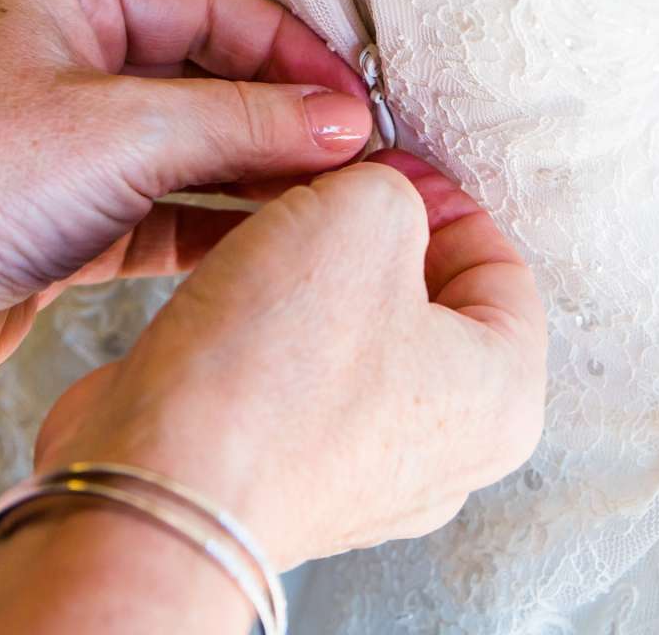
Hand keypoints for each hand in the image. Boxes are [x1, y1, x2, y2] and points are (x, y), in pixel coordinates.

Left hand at [0, 0, 374, 402]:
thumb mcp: (122, 131)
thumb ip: (244, 121)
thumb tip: (345, 123)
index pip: (210, 2)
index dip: (291, 50)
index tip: (359, 98)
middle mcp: (60, 59)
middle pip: (206, 75)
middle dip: (285, 117)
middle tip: (369, 154)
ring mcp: (61, 143)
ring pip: (189, 149)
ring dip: (261, 176)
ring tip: (343, 203)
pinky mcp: (61, 222)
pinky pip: (163, 214)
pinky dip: (219, 227)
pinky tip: (280, 245)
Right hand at [29, 153, 546, 568]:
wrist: (155, 492)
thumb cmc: (270, 377)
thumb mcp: (362, 214)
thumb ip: (392, 188)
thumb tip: (374, 197)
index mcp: (503, 398)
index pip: (501, 264)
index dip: (439, 195)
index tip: (383, 167)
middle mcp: (446, 454)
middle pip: (428, 302)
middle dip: (372, 237)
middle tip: (322, 197)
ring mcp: (363, 477)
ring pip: (354, 338)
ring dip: (311, 279)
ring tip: (263, 244)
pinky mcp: (286, 481)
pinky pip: (295, 383)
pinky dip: (267, 334)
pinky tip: (229, 306)